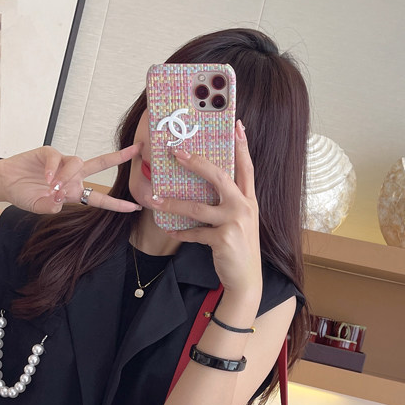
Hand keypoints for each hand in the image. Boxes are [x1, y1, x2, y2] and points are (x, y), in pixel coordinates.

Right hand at [0, 144, 143, 214]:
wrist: (5, 182)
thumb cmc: (24, 194)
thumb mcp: (38, 207)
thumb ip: (49, 207)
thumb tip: (58, 202)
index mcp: (74, 191)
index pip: (100, 197)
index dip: (117, 203)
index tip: (135, 207)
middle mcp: (72, 175)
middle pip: (100, 164)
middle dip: (119, 157)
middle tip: (137, 150)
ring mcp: (61, 163)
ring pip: (77, 162)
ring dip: (67, 176)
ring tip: (52, 187)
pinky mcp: (48, 153)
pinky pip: (57, 158)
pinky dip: (53, 168)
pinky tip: (46, 179)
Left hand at [148, 122, 261, 296]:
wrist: (247, 279)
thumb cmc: (239, 248)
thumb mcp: (240, 222)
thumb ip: (229, 204)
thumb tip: (206, 189)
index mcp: (249, 200)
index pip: (246, 167)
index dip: (242, 146)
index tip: (238, 125)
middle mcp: (244, 207)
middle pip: (219, 177)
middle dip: (196, 162)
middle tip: (176, 152)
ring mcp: (234, 223)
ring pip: (197, 207)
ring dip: (173, 203)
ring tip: (155, 199)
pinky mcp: (223, 239)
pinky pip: (194, 232)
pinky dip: (181, 232)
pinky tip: (171, 231)